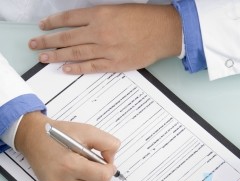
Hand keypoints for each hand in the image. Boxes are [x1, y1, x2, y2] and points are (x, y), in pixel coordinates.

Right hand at [15, 112, 120, 180]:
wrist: (33, 138)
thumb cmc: (58, 133)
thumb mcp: (86, 131)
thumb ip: (107, 143)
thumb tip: (112, 159)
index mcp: (70, 165)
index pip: (102, 177)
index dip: (110, 168)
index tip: (107, 160)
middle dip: (104, 178)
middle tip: (100, 165)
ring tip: (88, 168)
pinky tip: (78, 172)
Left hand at [28, 4, 181, 73]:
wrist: (163, 31)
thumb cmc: (143, 18)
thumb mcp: (117, 10)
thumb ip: (98, 18)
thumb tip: (80, 27)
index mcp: (100, 14)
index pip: (69, 19)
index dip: (53, 23)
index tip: (42, 27)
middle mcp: (100, 32)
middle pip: (67, 37)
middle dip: (48, 42)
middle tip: (34, 46)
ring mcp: (106, 49)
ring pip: (76, 53)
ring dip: (57, 56)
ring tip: (44, 58)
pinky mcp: (114, 63)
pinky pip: (91, 67)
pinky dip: (77, 68)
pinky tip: (65, 69)